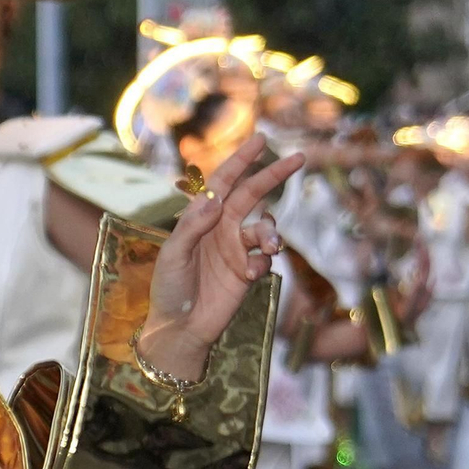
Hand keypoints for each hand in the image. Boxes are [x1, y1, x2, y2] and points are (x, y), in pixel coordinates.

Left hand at [138, 134, 305, 380]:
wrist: (179, 329)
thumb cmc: (169, 290)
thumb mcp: (173, 256)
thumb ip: (192, 228)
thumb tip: (214, 199)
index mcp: (200, 219)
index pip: (222, 183)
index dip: (241, 160)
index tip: (260, 139)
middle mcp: (221, 229)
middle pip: (252, 194)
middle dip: (274, 175)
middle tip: (299, 157)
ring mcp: (236, 249)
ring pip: (265, 228)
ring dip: (271, 232)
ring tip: (269, 246)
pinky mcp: (248, 271)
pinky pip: (265, 257)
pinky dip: (262, 262)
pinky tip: (248, 276)